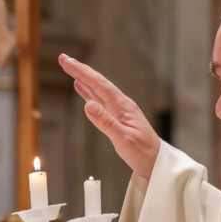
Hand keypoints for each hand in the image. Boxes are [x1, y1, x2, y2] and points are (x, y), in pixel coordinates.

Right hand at [58, 54, 160, 179]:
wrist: (157, 163)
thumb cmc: (143, 153)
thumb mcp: (124, 139)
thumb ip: (106, 122)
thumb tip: (88, 105)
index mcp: (123, 106)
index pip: (99, 84)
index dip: (82, 72)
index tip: (67, 61)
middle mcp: (121, 104)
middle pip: (98, 83)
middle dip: (80, 70)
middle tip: (63, 58)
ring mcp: (119, 110)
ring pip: (98, 90)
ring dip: (83, 78)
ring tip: (70, 68)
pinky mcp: (118, 118)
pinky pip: (100, 100)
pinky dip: (88, 92)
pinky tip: (81, 88)